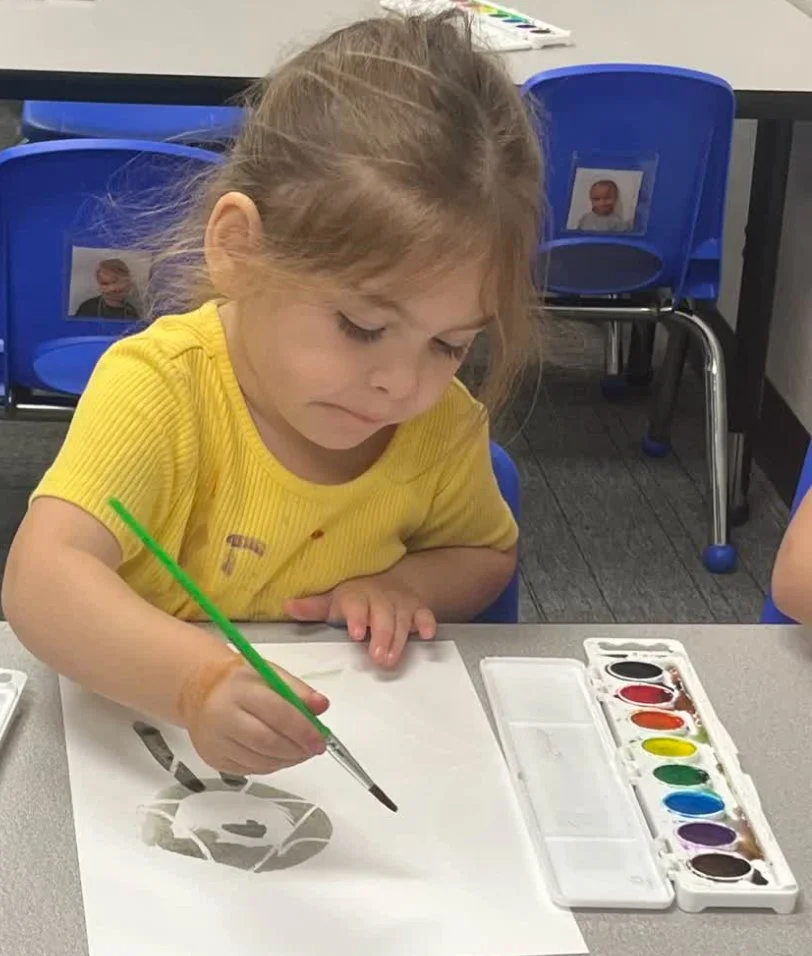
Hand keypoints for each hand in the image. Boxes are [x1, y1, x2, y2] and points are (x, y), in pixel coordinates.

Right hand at [178, 656, 329, 774]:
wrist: (200, 690)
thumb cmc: (239, 682)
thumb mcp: (269, 674)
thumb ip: (298, 690)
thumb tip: (321, 706)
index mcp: (239, 690)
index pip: (278, 712)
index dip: (304, 729)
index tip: (321, 737)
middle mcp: (223, 716)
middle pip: (268, 741)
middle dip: (298, 748)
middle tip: (315, 748)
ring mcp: (216, 741)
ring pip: (260, 761)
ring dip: (288, 759)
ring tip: (301, 751)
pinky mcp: (214, 759)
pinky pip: (251, 769)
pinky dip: (273, 765)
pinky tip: (281, 755)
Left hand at [286, 573, 436, 667]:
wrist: (391, 580)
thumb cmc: (356, 598)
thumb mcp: (333, 599)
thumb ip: (314, 607)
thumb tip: (288, 606)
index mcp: (356, 596)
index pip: (356, 604)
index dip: (357, 617)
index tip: (356, 633)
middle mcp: (380, 599)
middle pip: (382, 616)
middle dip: (381, 636)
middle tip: (378, 658)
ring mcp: (400, 604)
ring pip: (402, 620)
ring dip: (399, 639)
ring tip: (392, 659)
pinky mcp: (418, 609)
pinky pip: (425, 615)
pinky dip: (427, 624)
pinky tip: (427, 635)